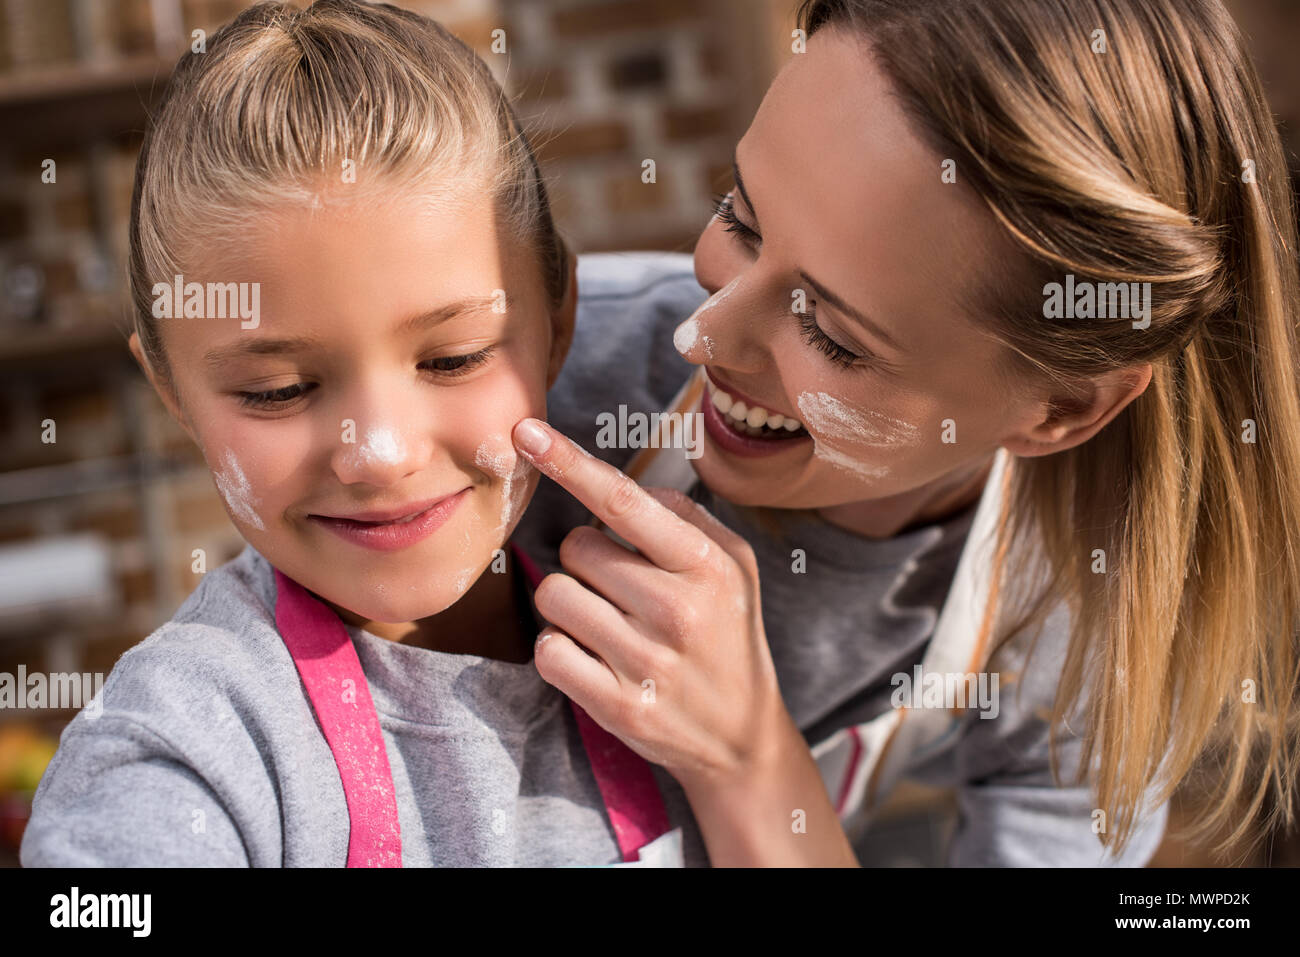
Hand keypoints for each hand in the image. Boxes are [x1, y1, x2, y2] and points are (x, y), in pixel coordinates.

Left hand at [510, 417, 791, 788]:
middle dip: (588, 560)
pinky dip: (561, 649)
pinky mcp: (618, 704)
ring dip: (570, 604)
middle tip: (624, 589)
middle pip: (577, 547)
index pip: (623, 501)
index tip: (526, 432)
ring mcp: (646, 661)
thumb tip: (616, 487)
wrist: (742, 736)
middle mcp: (677, 609)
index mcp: (705, 564)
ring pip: (554, 596)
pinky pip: (549, 650)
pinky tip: (596, 658)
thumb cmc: (729, 634)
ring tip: (610, 624)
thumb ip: (683, 515)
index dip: (569, 462)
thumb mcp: (734, 565)